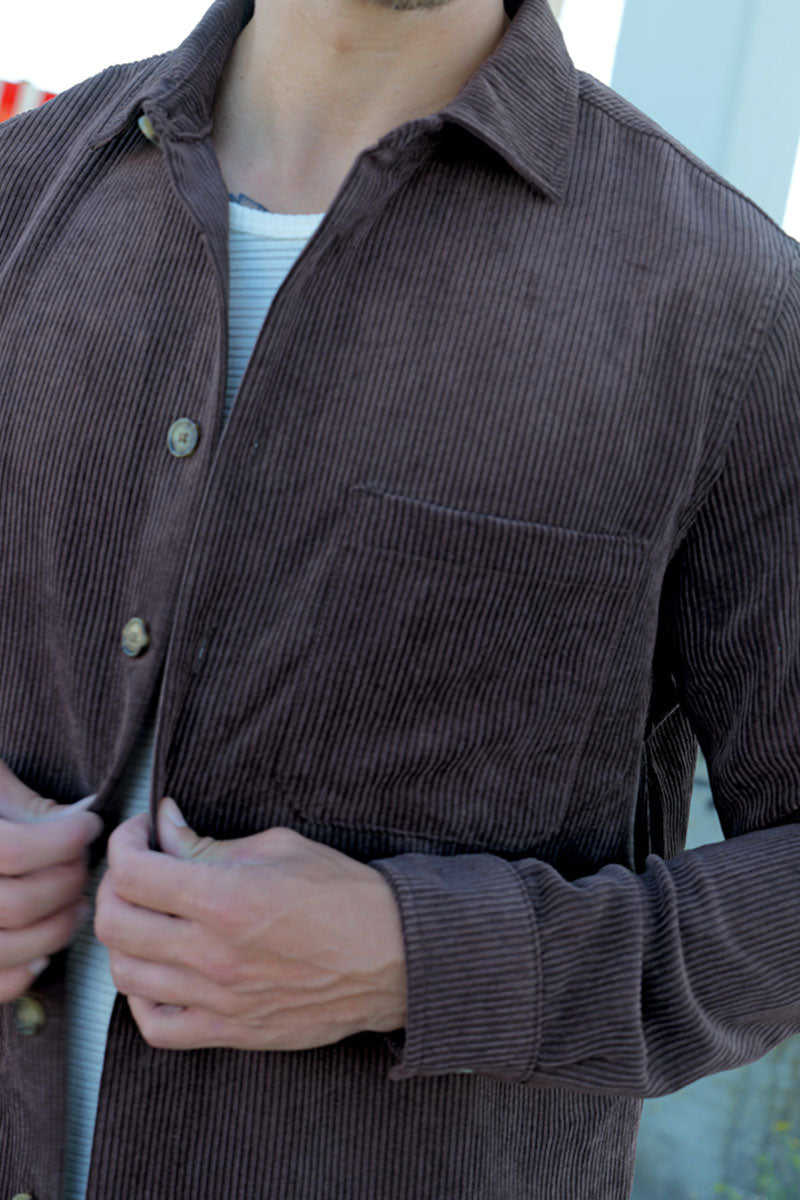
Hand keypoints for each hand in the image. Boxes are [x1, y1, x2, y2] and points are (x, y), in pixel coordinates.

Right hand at [0, 759, 102, 1001]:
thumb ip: (28, 806)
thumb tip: (78, 818)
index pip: (14, 849)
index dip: (63, 838)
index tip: (89, 824)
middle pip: (19, 902)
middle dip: (68, 881)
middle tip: (84, 862)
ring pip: (8, 946)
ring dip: (58, 927)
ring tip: (77, 903)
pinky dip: (24, 974)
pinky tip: (44, 953)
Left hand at [95, 799, 406, 1050]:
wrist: (393, 956)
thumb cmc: (343, 894)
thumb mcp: (279, 847)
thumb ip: (212, 842)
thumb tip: (165, 826)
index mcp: (227, 898)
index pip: (132, 872)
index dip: (124, 842)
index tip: (141, 832)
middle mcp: (214, 953)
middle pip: (115, 923)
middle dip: (113, 884)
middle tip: (137, 868)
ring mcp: (219, 998)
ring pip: (125, 974)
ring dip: (124, 937)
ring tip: (148, 916)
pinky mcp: (230, 1031)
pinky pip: (156, 1026)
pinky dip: (142, 997)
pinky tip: (158, 970)